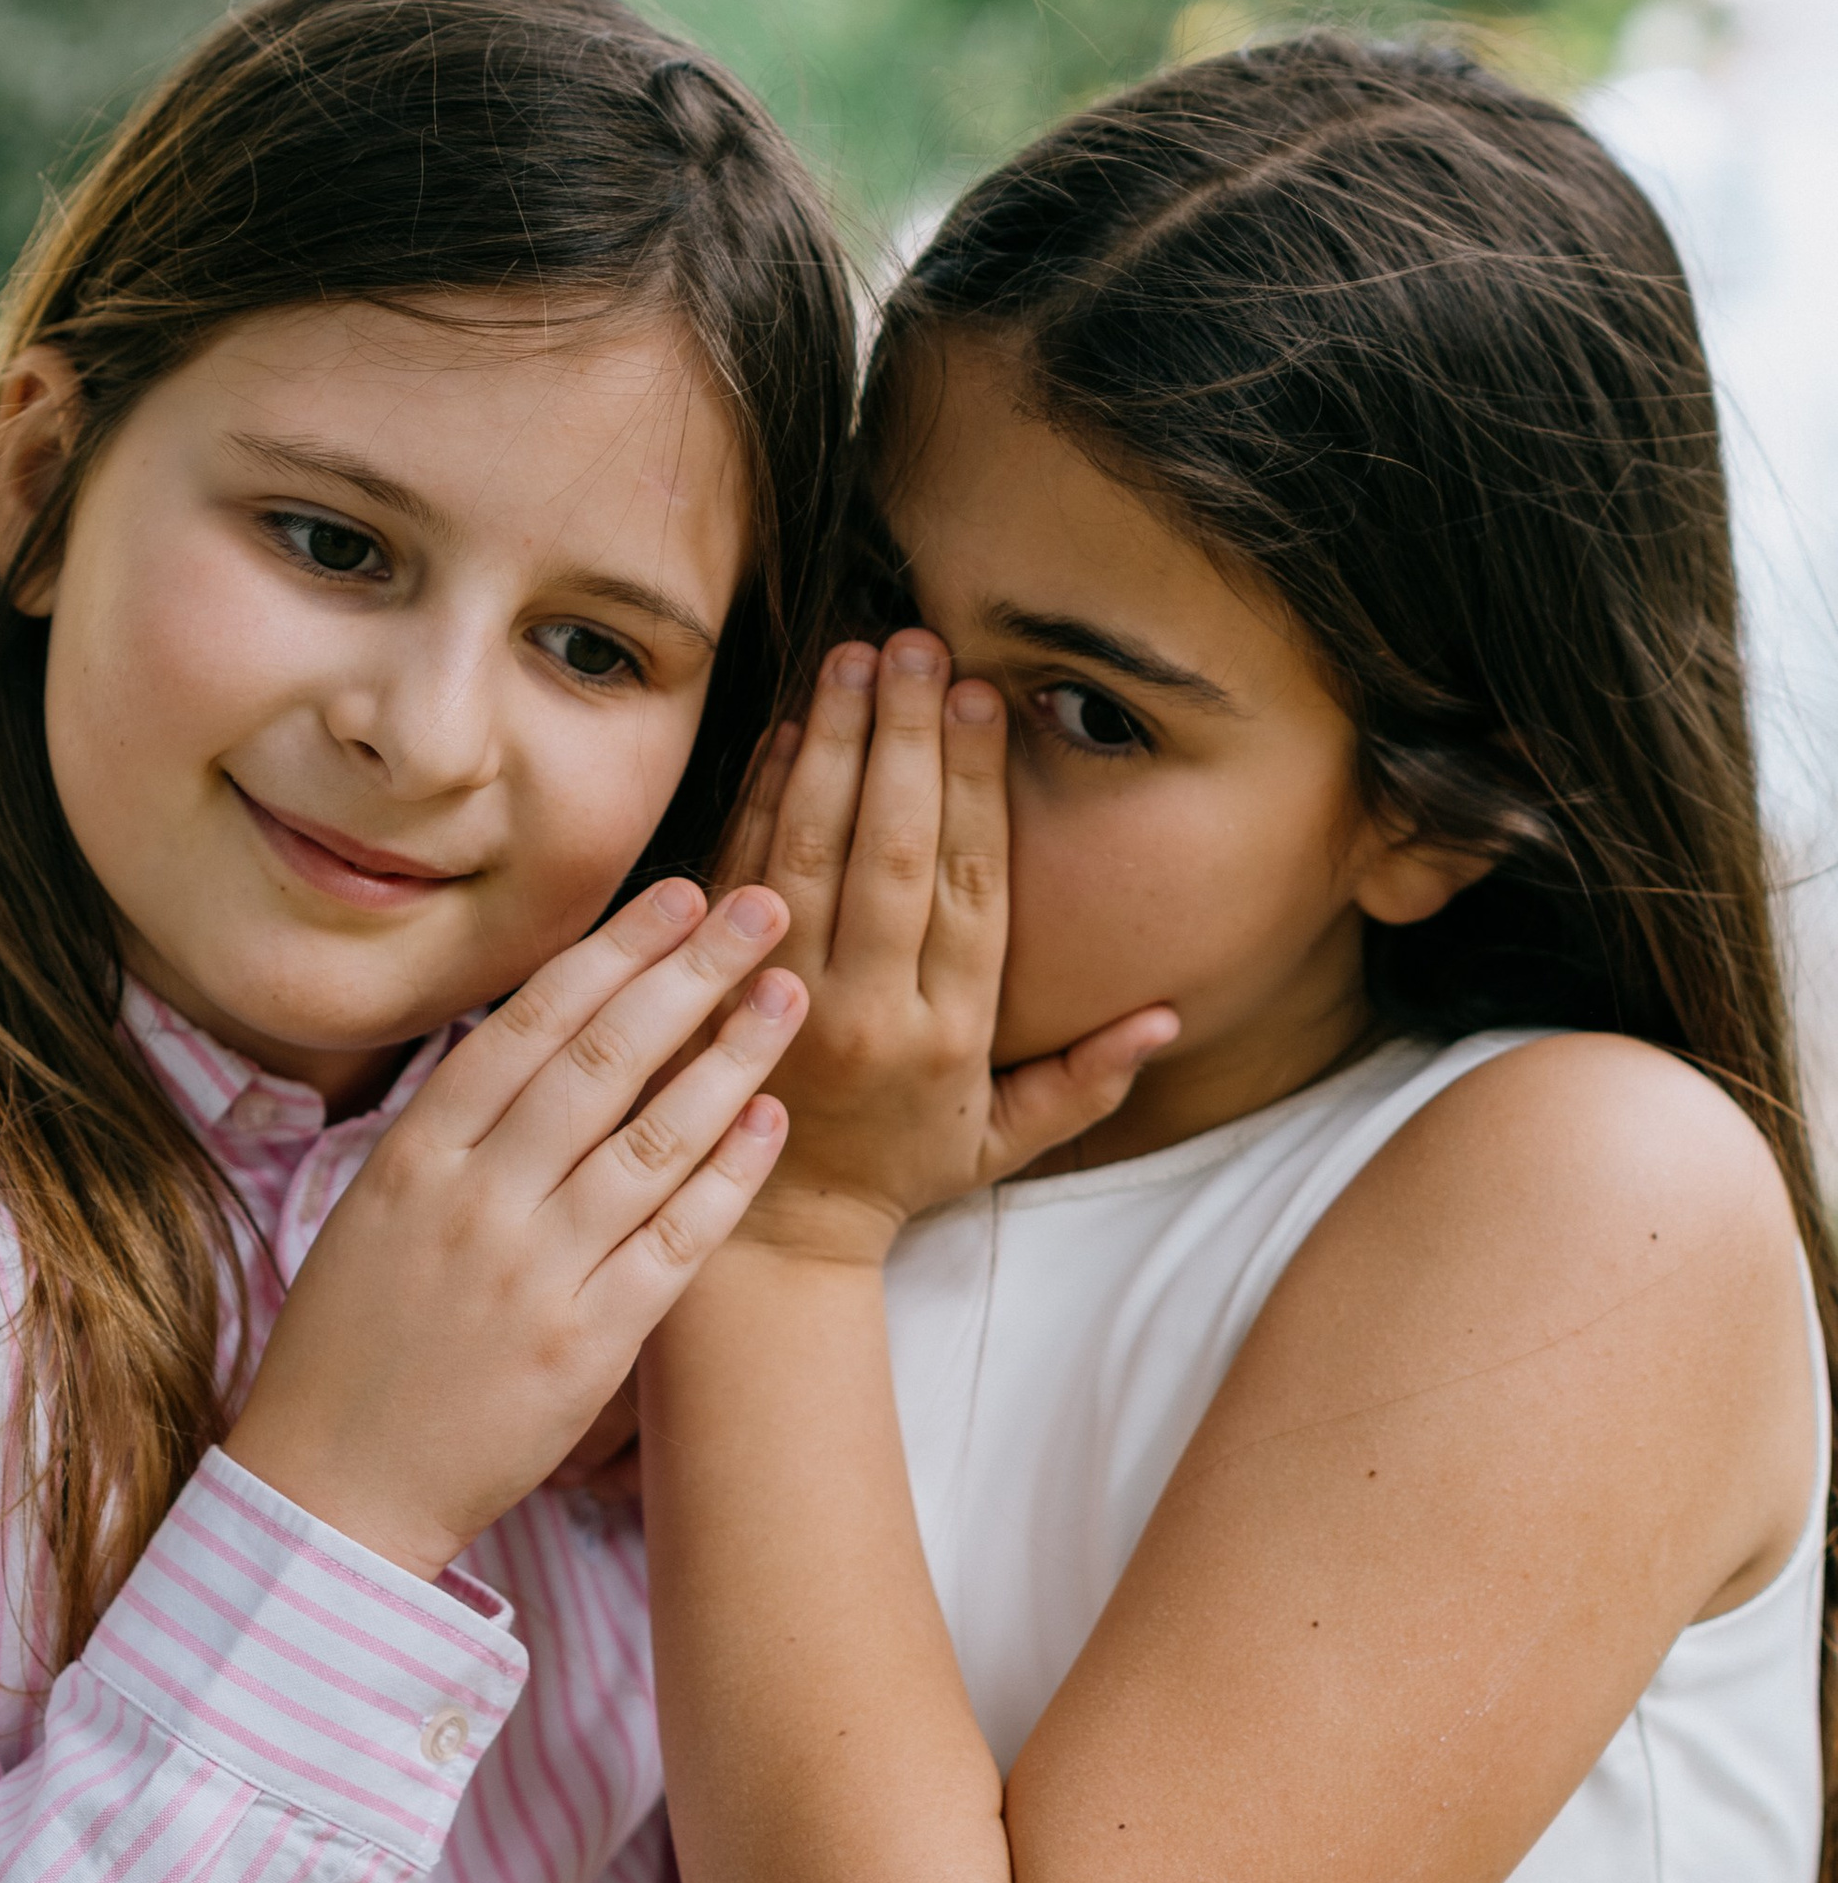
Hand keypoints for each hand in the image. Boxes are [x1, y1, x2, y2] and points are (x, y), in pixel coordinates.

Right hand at [224, 879, 802, 1578]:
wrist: (333, 1488)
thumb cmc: (350, 1345)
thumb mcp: (372, 1210)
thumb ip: (452, 1129)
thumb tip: (531, 1035)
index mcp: (415, 1157)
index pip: (529, 1025)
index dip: (612, 952)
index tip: (679, 897)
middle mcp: (477, 1202)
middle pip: (601, 1060)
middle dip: (688, 973)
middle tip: (760, 908)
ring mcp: (535, 1274)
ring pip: (652, 1141)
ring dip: (728, 1058)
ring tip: (787, 995)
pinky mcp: (586, 1346)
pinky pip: (675, 1243)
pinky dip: (728, 1175)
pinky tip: (771, 1117)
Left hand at [718, 634, 1177, 1264]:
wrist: (766, 1239)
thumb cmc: (895, 1175)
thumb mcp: (1002, 1145)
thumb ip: (1085, 1082)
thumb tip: (1167, 1020)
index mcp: (947, 1038)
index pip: (970, 889)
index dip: (976, 787)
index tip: (985, 699)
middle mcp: (867, 1011)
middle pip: (893, 850)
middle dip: (907, 738)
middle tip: (918, 643)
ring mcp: (783, 995)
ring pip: (812, 847)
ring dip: (836, 744)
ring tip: (856, 655)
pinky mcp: (716, 985)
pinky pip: (741, 868)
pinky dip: (765, 793)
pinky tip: (794, 725)